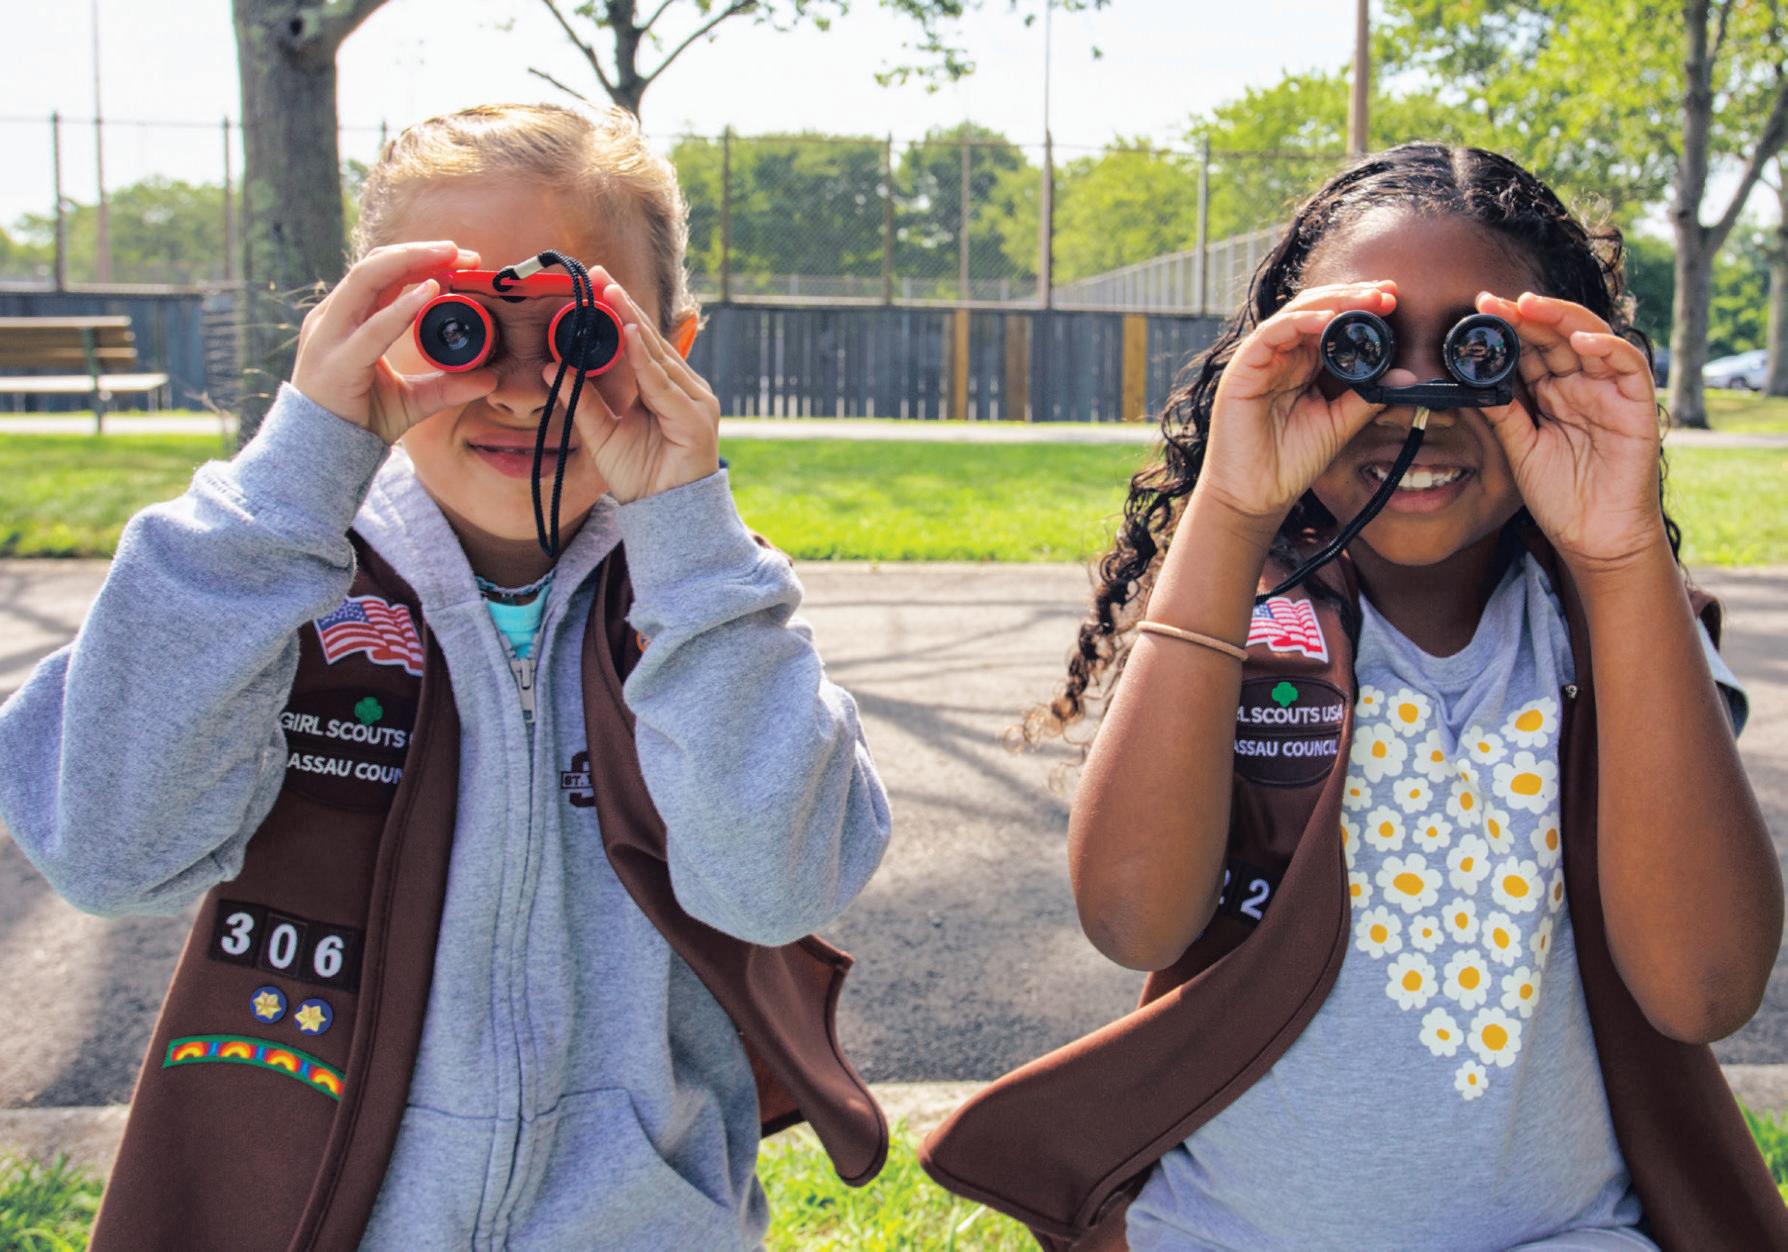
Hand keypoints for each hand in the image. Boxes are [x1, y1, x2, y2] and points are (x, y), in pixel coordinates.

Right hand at [292, 241, 497, 443]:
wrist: (323, 458)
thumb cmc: (361, 421)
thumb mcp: (412, 399)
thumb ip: (446, 387)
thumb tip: (490, 379)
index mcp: (345, 319)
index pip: (381, 274)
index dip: (419, 258)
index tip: (460, 258)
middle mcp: (332, 320)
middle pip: (373, 266)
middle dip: (418, 252)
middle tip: (460, 251)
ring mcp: (329, 337)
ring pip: (366, 280)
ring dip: (410, 261)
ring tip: (448, 256)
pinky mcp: (337, 362)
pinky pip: (372, 328)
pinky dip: (402, 307)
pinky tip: (429, 292)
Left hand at [546, 271, 719, 503]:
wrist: (665, 515)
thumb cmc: (639, 477)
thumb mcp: (602, 434)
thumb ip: (583, 402)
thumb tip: (553, 369)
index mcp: (665, 388)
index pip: (640, 343)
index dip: (619, 313)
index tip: (595, 284)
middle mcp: (684, 388)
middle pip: (649, 340)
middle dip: (623, 306)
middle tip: (598, 274)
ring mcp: (695, 400)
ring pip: (657, 355)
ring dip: (632, 322)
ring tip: (610, 294)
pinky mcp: (696, 418)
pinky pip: (663, 383)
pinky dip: (645, 359)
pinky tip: (630, 334)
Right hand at [1200, 281, 1397, 527]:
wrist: (1256, 496)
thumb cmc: (1291, 462)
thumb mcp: (1340, 424)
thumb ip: (1368, 396)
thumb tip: (1407, 376)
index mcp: (1303, 365)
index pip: (1332, 323)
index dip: (1362, 308)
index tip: (1395, 300)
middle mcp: (1282, 357)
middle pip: (1316, 309)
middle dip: (1353, 297)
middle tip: (1388, 292)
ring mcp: (1261, 360)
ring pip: (1296, 313)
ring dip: (1332, 303)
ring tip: (1366, 300)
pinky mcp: (1242, 369)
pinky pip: (1272, 333)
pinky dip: (1300, 322)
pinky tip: (1328, 320)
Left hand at [1474, 291, 1666, 573]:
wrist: (1594, 536)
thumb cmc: (1559, 496)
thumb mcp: (1520, 447)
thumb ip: (1503, 412)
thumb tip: (1471, 379)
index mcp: (1552, 394)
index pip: (1529, 350)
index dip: (1507, 330)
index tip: (1477, 312)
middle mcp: (1581, 386)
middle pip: (1556, 338)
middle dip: (1526, 316)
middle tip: (1493, 303)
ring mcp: (1609, 392)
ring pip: (1591, 340)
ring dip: (1562, 319)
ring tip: (1530, 306)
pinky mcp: (1637, 405)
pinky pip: (1628, 365)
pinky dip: (1607, 348)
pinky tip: (1580, 340)